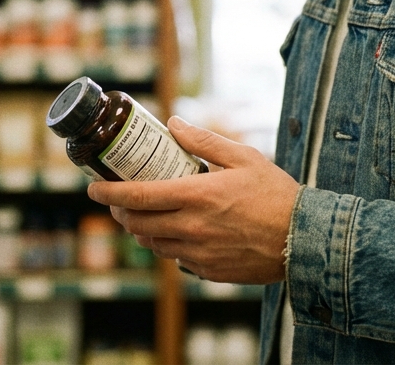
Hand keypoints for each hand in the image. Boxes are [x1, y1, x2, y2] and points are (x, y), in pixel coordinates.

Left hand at [87, 116, 299, 284]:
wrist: (303, 240)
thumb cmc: (276, 194)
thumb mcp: (243, 157)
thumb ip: (204, 141)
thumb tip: (174, 124)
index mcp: (196, 195)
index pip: (137, 196)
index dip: (108, 193)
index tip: (92, 188)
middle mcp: (191, 227)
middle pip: (137, 223)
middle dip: (120, 211)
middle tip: (118, 200)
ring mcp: (198, 253)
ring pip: (152, 244)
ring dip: (141, 230)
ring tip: (143, 215)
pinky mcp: (208, 271)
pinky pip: (175, 259)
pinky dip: (167, 245)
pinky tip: (176, 233)